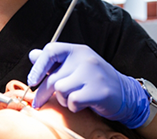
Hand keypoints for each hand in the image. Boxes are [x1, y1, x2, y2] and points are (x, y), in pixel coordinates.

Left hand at [27, 43, 149, 128]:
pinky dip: (74, 107)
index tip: (32, 81)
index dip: (37, 67)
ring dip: (63, 99)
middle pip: (53, 77)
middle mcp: (85, 58)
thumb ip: (54, 61)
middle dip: (42, 93)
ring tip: (73, 98)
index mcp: (78, 50)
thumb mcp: (75, 65)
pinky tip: (82, 104)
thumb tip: (32, 55)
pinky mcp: (98, 90)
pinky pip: (73, 101)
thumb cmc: (94, 80)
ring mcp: (92, 74)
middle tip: (38, 102)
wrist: (125, 93)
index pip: (51, 51)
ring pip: (61, 90)